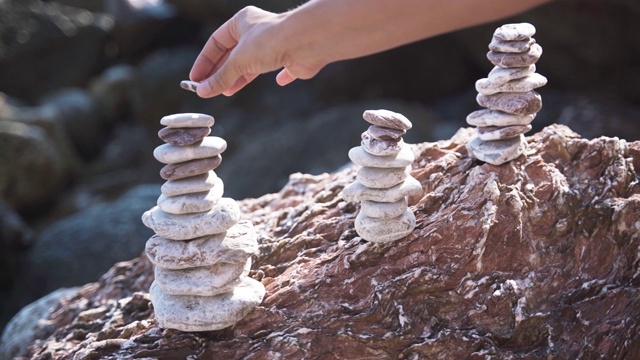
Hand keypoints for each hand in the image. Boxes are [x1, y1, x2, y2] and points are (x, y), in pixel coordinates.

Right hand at [189, 6, 324, 97]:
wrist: (306, 41)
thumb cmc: (270, 41)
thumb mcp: (238, 61)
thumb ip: (221, 77)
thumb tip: (203, 91)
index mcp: (242, 22)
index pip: (216, 42)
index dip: (205, 61)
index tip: (195, 79)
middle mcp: (258, 31)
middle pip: (233, 54)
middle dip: (220, 72)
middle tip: (208, 89)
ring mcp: (276, 44)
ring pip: (253, 63)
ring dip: (240, 78)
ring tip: (227, 91)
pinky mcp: (293, 58)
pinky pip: (285, 67)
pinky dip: (281, 76)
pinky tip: (279, 82)